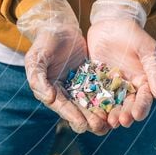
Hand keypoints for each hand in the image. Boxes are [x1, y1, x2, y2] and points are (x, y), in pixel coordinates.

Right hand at [17, 0, 109, 134]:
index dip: (72, 116)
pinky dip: (108, 98)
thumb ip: (38, 78)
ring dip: (100, 114)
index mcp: (50, 91)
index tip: (83, 125)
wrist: (59, 27)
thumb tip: (48, 98)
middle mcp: (65, 92)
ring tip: (111, 122)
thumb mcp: (36, 59)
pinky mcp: (92, 77)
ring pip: (91, 103)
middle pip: (78, 110)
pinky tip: (118, 104)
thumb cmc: (44, 43)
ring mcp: (80, 85)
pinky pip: (101, 89)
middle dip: (89, 120)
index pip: (62, 107)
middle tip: (101, 127)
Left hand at [86, 0, 155, 129]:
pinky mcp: (94, 81)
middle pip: (126, 106)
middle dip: (124, 115)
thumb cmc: (134, 34)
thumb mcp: (147, 50)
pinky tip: (90, 112)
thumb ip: (154, 72)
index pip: (143, 99)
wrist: (111, 22)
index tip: (136, 115)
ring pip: (110, 104)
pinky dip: (93, 105)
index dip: (140, 108)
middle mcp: (126, 87)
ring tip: (107, 121)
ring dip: (109, 114)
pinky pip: (93, 95)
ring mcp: (109, 86)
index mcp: (142, 82)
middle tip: (119, 122)